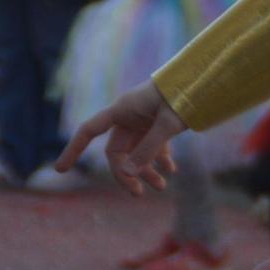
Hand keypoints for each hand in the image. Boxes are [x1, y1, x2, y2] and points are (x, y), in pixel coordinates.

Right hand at [58, 81, 183, 195]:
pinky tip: (171, 170)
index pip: (89, 130)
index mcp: (123, 109)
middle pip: (117, 150)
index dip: (73, 149)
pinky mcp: (161, 122)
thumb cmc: (186, 94)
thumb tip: (126, 174)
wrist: (208, 76)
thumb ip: (148, 149)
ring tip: (162, 187)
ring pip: (138, 151)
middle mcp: (130, 115)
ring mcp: (145, 119)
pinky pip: (154, 145)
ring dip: (146, 169)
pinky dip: (160, 159)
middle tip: (139, 193)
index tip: (60, 170)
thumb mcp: (167, 124)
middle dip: (126, 172)